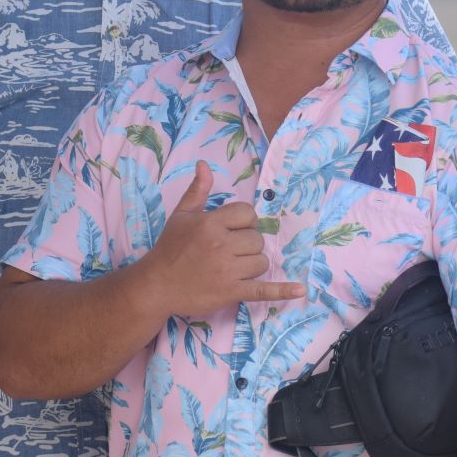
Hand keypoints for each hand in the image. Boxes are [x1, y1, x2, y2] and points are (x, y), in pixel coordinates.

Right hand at [143, 161, 303, 316]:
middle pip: (257, 239)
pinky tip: (299, 290)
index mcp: (210, 223)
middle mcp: (221, 245)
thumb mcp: (181, 215)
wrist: (157, 284)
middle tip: (229, 251)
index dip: (244, 221)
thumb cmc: (170, 247)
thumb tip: (204, 164)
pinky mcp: (231, 292)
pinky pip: (262, 290)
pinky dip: (281, 291)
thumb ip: (198, 190)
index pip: (247, 214)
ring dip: (253, 264)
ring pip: (261, 261)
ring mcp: (227, 270)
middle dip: (248, 244)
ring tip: (234, 267)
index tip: (232, 229)